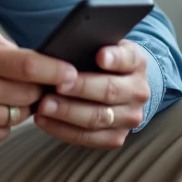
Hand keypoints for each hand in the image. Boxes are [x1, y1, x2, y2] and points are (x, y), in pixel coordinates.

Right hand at [0, 17, 77, 149]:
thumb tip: (19, 46)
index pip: (30, 65)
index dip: (57, 70)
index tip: (72, 72)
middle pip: (31, 93)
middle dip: (35, 86)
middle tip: (25, 79)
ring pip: (20, 115)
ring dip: (18, 104)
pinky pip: (3, 132)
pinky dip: (1, 120)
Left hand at [34, 40, 150, 148]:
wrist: (118, 86)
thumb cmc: (98, 63)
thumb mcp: (100, 45)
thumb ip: (88, 44)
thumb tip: (64, 46)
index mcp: (136, 63)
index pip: (127, 58)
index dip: (114, 58)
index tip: (100, 57)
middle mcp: (138, 91)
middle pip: (110, 91)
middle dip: (81, 89)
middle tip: (57, 86)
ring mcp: (130, 117)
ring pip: (98, 118)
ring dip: (68, 113)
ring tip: (44, 106)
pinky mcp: (117, 137)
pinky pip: (89, 137)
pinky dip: (63, 130)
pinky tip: (44, 120)